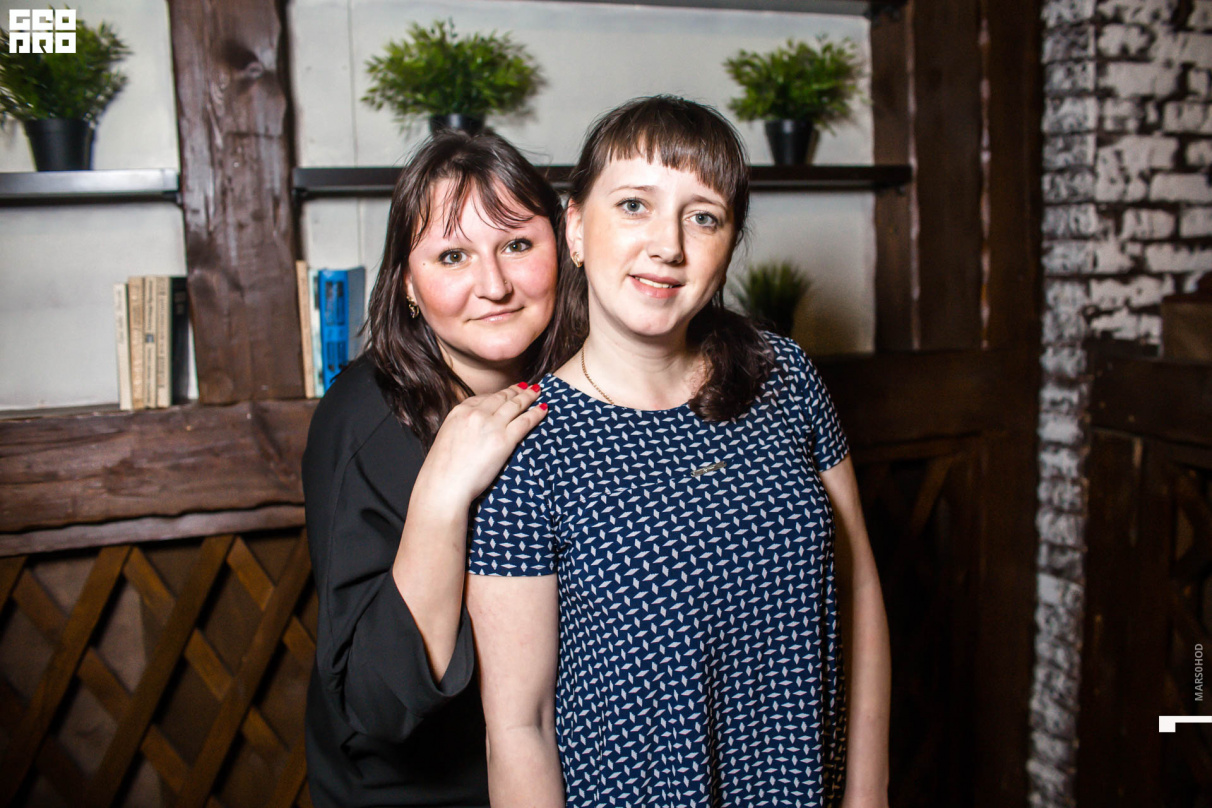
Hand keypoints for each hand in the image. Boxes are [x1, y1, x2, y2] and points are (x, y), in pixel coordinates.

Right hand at [420, 383, 547, 506]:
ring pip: (516, 405)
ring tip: (537, 392)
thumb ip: (461, 427)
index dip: (498, 394)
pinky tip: (544, 409)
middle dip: (516, 391)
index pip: (483, 397)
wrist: (444, 485)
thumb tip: (470, 430)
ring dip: (528, 397)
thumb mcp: (446, 437)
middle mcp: (476, 414)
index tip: (507, 393)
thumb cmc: (442, 470)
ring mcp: (491, 425)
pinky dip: (536, 413)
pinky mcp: (504, 440)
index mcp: (459, 411)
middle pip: (501, 397)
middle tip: (526, 387)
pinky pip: (525, 421)